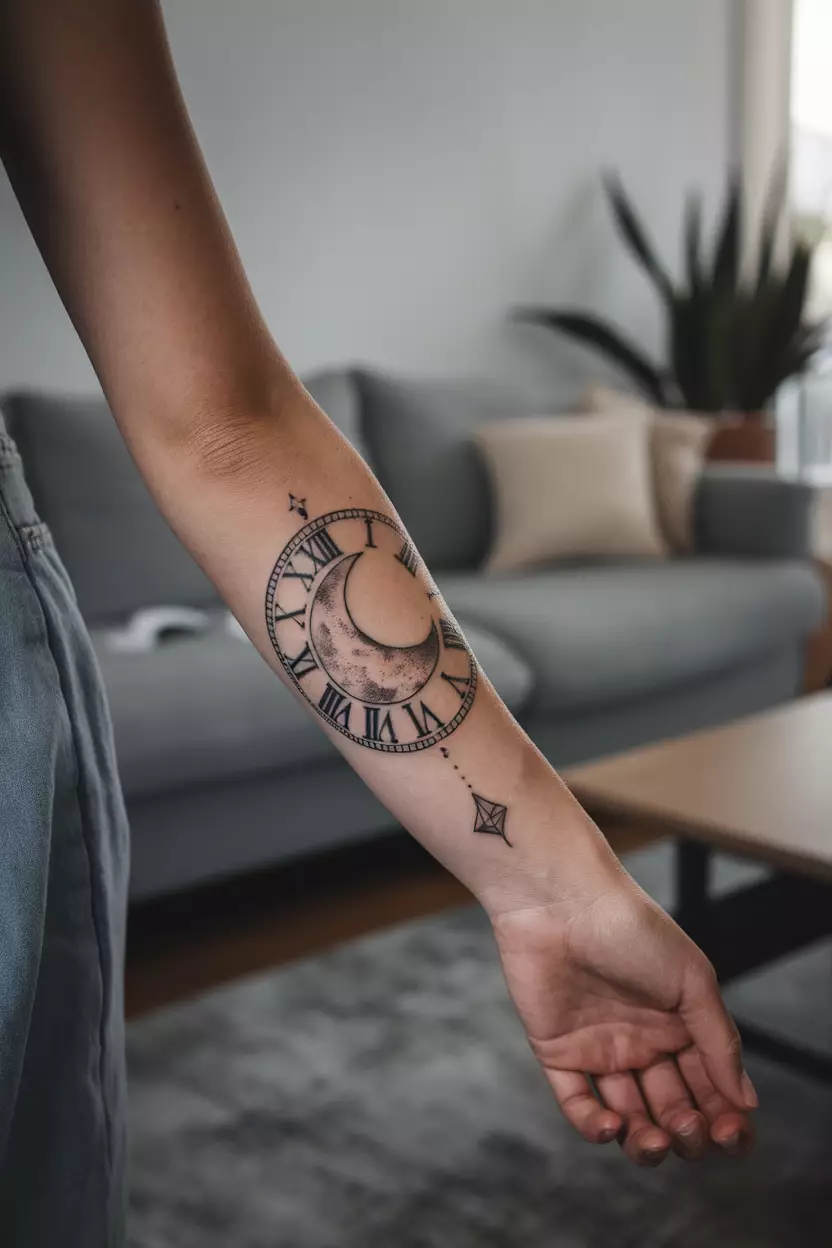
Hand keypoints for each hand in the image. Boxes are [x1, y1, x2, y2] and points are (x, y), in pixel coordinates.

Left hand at [491, 875, 756, 1164]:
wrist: (561, 903)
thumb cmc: (633, 930)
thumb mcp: (692, 981)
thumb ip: (719, 1042)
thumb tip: (746, 1101)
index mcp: (680, 1024)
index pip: (709, 1086)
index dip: (723, 1117)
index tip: (731, 1133)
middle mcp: (642, 1041)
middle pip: (671, 1109)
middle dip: (686, 1132)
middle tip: (688, 1127)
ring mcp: (599, 1048)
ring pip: (627, 1116)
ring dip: (644, 1141)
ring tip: (653, 1138)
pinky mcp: (557, 1051)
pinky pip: (576, 1103)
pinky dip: (594, 1126)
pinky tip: (612, 1126)